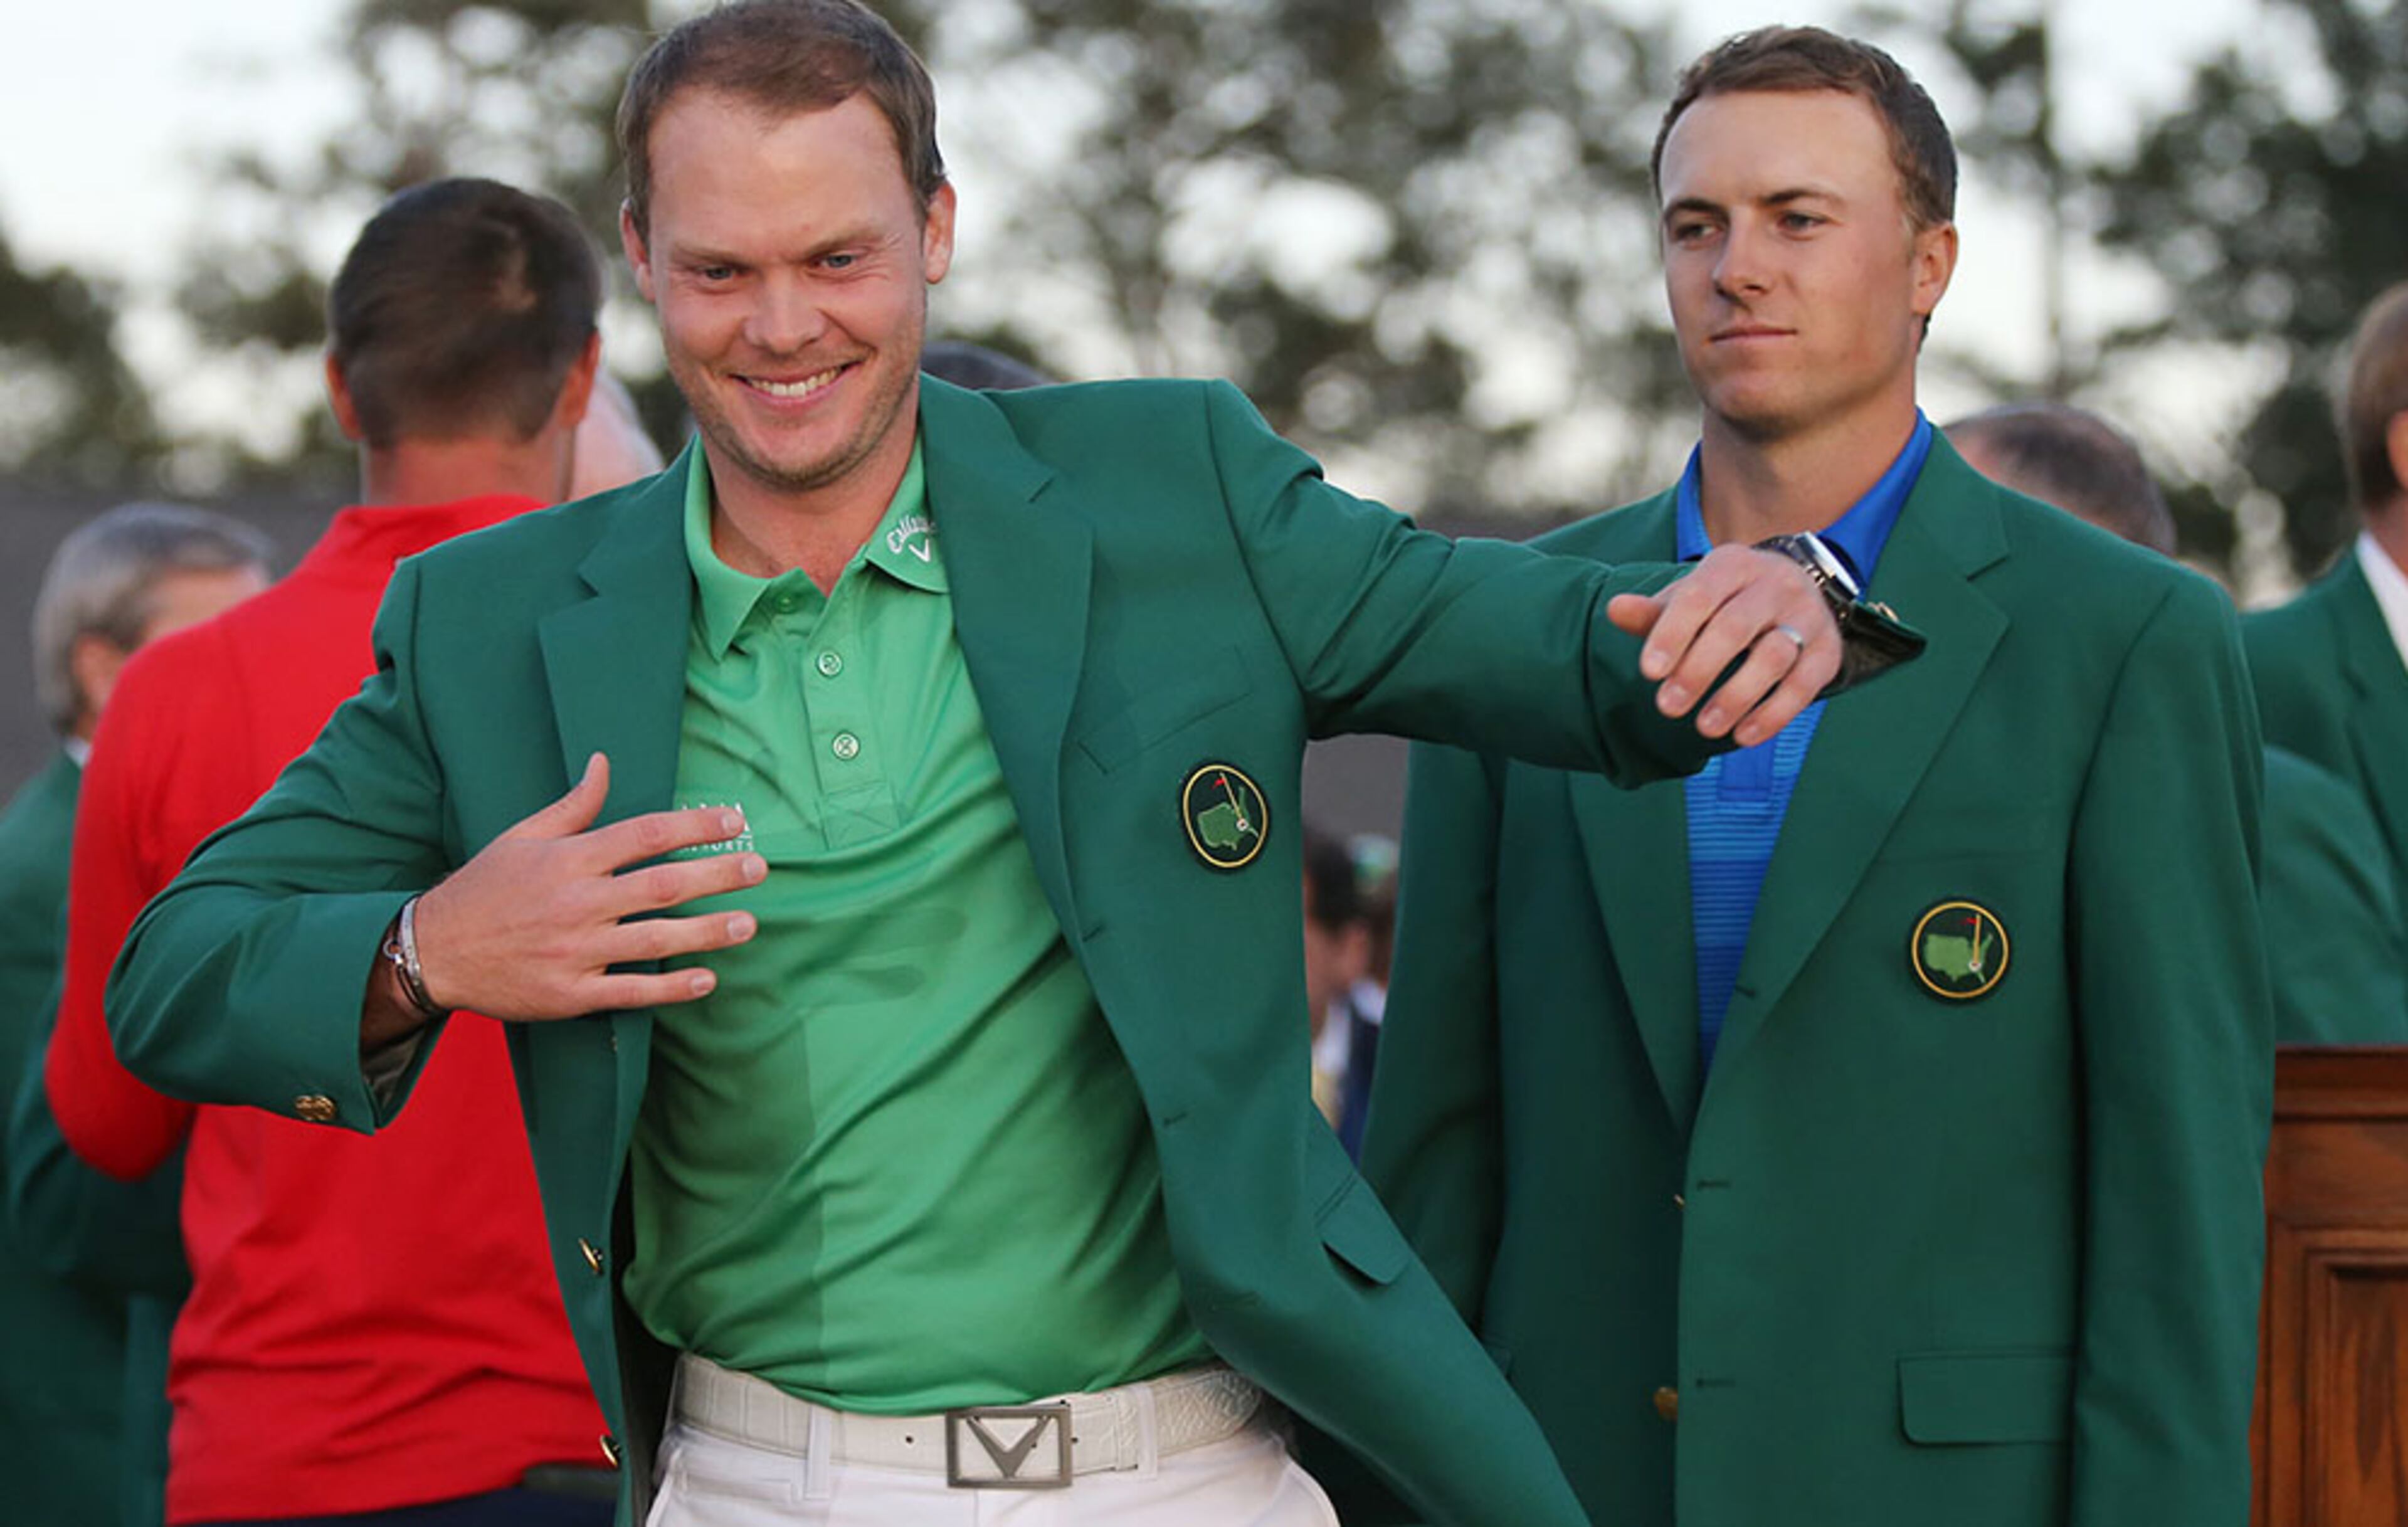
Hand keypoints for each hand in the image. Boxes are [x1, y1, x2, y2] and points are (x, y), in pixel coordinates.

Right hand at [405, 753, 763, 1022]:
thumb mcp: (522, 837)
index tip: (735, 820)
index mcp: (569, 859)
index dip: (694, 826)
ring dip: (707, 932)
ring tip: (748, 924)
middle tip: (759, 868)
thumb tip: (604, 763)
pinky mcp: (570, 993)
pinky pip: (630, 991)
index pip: (645, 834)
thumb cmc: (483, 889)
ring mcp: (574, 951)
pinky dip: (671, 988)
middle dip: (716, 875)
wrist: (433, 951)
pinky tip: (707, 979)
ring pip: (655, 939)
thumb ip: (572, 806)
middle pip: (661, 885)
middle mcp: (577, 903)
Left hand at [1605, 545, 1841, 745]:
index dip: (1672, 634)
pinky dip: (1774, 714)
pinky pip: (1804, 685)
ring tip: (1703, 729)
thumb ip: (1653, 612)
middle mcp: (1775, 584)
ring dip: (1736, 696)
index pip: (1699, 597)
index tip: (1648, 673)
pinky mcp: (1828, 650)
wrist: (1789, 593)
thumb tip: (1615, 609)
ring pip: (1774, 656)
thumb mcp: (1689, 600)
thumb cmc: (1724, 602)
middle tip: (1667, 708)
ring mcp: (1807, 615)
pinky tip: (1743, 736)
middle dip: (1699, 670)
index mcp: (1733, 564)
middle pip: (1736, 626)